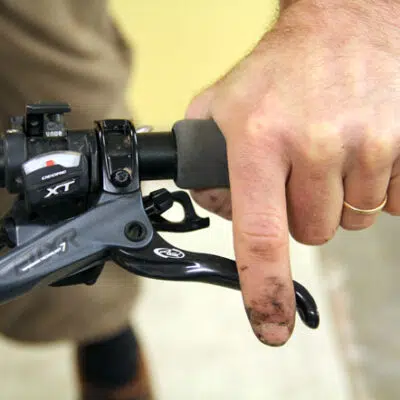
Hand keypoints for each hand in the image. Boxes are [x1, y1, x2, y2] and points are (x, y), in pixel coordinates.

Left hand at [185, 0, 399, 345]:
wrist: (344, 24)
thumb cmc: (281, 69)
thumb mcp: (222, 106)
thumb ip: (204, 161)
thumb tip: (216, 208)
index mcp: (260, 140)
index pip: (260, 236)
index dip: (265, 290)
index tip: (271, 328)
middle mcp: (314, 145)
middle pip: (312, 232)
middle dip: (303, 214)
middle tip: (299, 172)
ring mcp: (367, 144)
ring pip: (351, 219)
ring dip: (337, 198)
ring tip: (328, 152)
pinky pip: (390, 201)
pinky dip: (372, 187)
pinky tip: (357, 148)